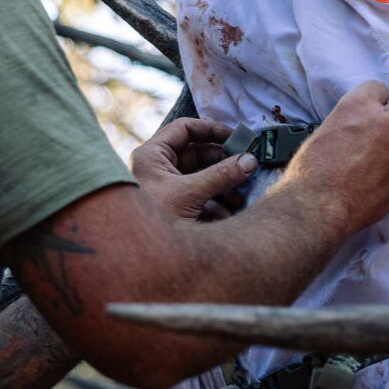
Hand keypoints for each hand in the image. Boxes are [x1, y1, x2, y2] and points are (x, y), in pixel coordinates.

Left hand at [131, 117, 257, 220]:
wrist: (137, 260)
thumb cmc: (154, 220)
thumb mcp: (189, 194)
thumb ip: (221, 176)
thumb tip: (250, 161)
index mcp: (152, 155)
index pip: (184, 129)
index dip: (211, 129)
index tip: (236, 137)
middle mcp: (158, 169)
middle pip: (198, 155)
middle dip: (223, 162)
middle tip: (246, 167)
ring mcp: (167, 189)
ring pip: (202, 177)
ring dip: (223, 185)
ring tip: (240, 197)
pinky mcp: (176, 208)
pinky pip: (200, 198)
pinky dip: (216, 204)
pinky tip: (229, 215)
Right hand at [277, 81, 388, 237]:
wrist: (319, 207)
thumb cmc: (311, 170)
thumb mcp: (325, 132)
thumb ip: (349, 124)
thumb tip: (357, 130)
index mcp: (361, 105)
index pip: (379, 89)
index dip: (373, 103)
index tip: (367, 115)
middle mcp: (386, 121)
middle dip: (388, 124)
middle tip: (372, 142)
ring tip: (374, 167)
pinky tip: (377, 185)